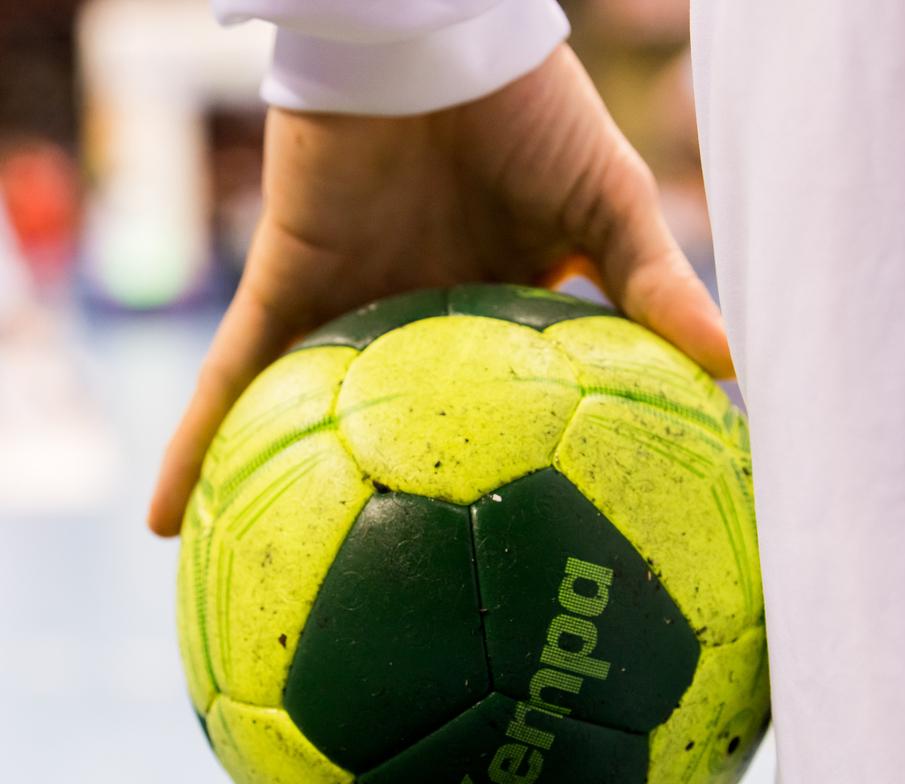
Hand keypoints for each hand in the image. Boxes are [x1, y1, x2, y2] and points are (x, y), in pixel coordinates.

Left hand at [148, 44, 730, 535]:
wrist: (435, 26)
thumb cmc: (527, 108)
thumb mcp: (608, 206)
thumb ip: (656, 286)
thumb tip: (735, 363)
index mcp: (485, 322)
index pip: (489, 420)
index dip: (499, 485)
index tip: (509, 552)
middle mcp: (407, 330)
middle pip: (385, 440)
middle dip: (377, 515)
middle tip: (375, 602)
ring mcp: (341, 314)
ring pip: (296, 425)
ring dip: (268, 499)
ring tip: (251, 587)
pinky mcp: (285, 284)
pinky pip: (228, 376)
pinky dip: (196, 443)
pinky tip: (166, 521)